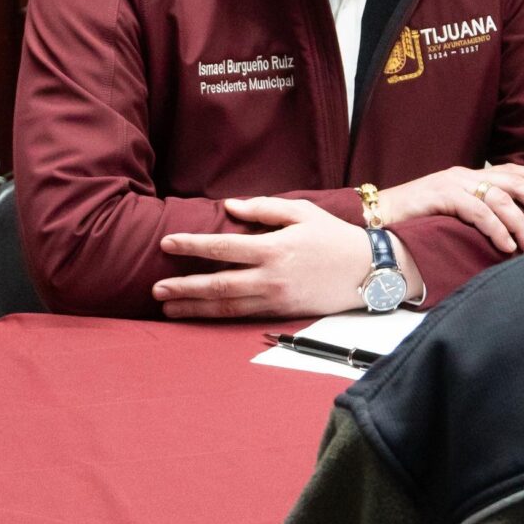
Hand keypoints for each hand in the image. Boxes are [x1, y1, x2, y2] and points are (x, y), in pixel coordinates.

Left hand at [154, 197, 391, 318]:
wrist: (368, 271)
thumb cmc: (334, 236)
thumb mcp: (302, 211)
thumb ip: (263, 209)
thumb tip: (229, 207)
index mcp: (274, 248)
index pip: (223, 248)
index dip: (192, 246)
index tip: (167, 243)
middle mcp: (271, 277)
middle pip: (218, 284)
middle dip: (184, 287)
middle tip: (156, 289)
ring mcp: (276, 299)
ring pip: (227, 307)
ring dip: (194, 308)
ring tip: (167, 307)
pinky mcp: (282, 313)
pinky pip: (243, 315)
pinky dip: (217, 316)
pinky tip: (200, 314)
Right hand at [374, 163, 523, 255]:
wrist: (374, 215)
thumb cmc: (411, 218)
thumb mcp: (447, 210)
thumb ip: (471, 211)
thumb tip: (500, 228)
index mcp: (467, 176)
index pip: (510, 171)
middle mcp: (464, 175)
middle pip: (513, 182)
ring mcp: (453, 184)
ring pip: (499, 198)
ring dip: (521, 224)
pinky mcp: (441, 196)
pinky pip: (477, 211)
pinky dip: (495, 228)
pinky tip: (506, 244)